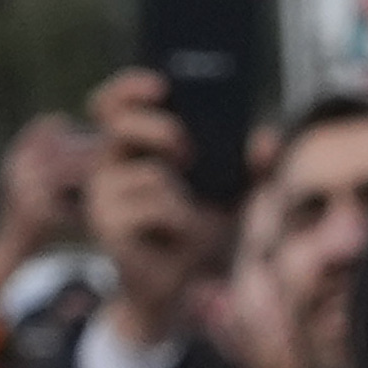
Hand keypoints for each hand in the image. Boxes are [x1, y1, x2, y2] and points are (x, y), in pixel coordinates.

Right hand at [79, 68, 221, 357]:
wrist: (178, 283)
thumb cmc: (196, 226)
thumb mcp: (227, 189)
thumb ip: (248, 163)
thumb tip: (265, 140)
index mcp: (127, 147)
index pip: (111, 104)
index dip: (128, 87)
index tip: (163, 84)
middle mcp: (107, 166)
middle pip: (120, 125)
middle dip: (161, 130)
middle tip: (188, 150)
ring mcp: (102, 197)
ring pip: (150, 174)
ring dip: (185, 198)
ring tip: (193, 217)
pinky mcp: (109, 227)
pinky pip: (156, 207)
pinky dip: (183, 220)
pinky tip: (182, 236)